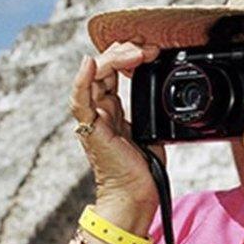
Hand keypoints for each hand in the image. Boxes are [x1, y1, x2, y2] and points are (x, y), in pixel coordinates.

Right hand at [69, 41, 163, 223]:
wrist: (134, 195)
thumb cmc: (143, 168)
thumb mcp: (152, 127)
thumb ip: (150, 106)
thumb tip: (163, 86)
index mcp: (112, 107)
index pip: (114, 67)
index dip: (131, 53)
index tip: (154, 50)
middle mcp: (99, 108)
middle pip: (103, 65)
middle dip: (126, 50)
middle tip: (149, 48)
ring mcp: (93, 117)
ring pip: (94, 75)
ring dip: (115, 57)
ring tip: (136, 53)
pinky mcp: (90, 129)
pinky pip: (80, 101)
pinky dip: (82, 80)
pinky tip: (90, 64)